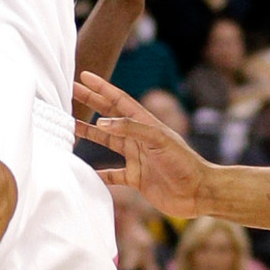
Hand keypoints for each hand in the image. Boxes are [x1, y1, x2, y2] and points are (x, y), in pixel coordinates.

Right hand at [72, 71, 211, 218]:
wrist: (199, 193)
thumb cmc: (184, 163)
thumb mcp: (159, 141)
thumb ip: (131, 129)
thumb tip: (101, 123)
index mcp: (146, 124)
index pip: (119, 101)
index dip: (101, 88)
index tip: (84, 77)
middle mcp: (139, 138)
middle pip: (109, 117)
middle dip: (91, 104)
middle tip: (70, 94)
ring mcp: (137, 158)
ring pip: (108, 142)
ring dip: (90, 134)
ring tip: (70, 127)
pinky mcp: (136, 178)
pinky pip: (113, 174)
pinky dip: (99, 173)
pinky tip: (85, 172)